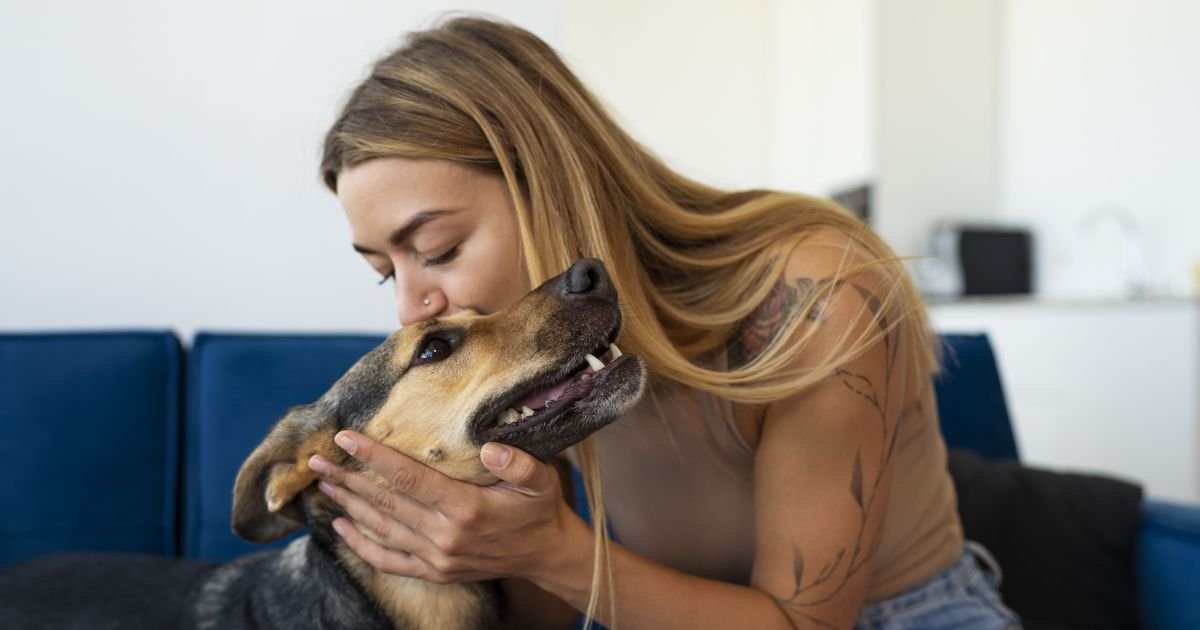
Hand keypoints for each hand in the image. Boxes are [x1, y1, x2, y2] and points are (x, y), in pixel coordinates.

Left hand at [308, 430, 583, 584]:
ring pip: (381, 528)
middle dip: (348, 478)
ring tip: (324, 484)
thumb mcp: (541, 480)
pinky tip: (341, 528)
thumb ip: (517, 463)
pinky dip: (361, 545)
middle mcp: (445, 535)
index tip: (345, 437)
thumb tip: (488, 448)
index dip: (374, 456)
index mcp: (466, 508)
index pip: (409, 478)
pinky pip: (388, 560)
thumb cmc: (540, 509)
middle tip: (316, 458)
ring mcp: (436, 557)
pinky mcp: (434, 571)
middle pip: (385, 502)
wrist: (546, 554)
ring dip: (349, 506)